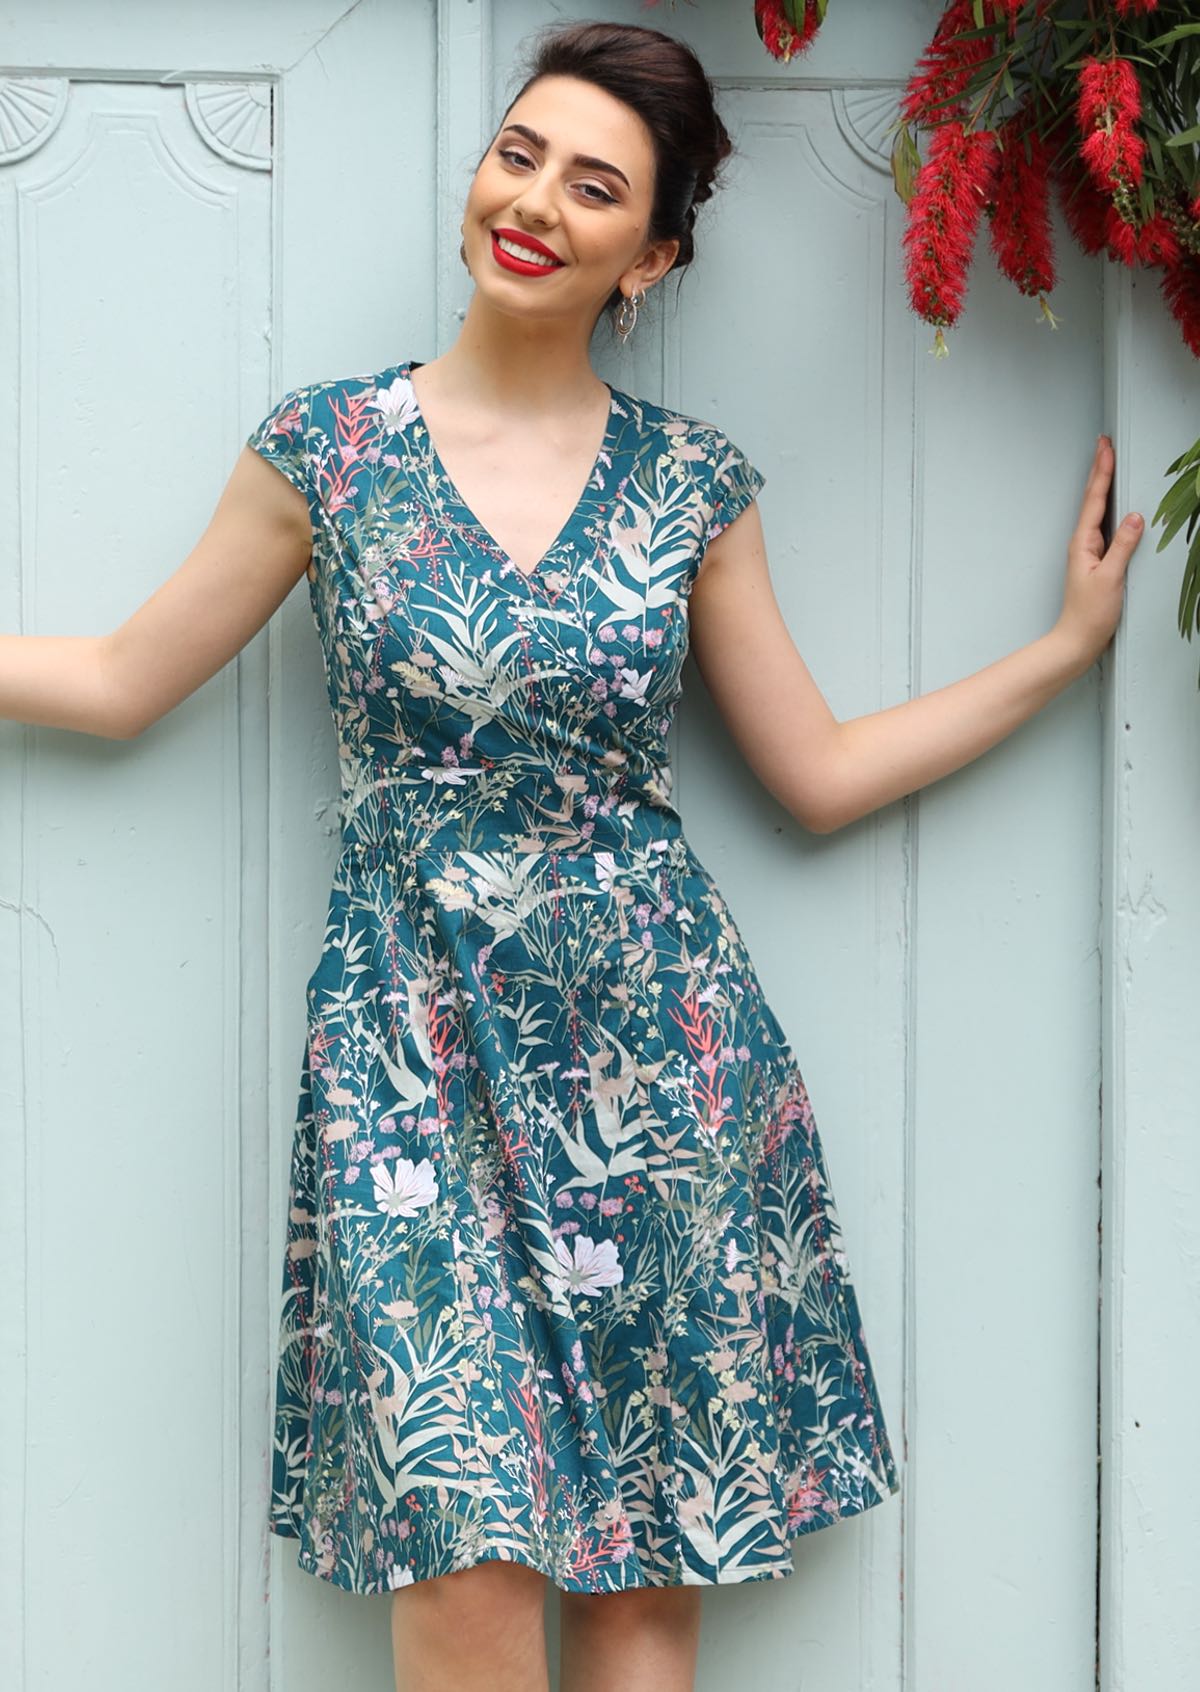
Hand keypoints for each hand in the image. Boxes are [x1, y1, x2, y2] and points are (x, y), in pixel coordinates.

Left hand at [1053, 434, 1142, 669]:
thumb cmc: (1090, 614)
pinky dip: (1108, 507)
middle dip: (1100, 469)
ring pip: (1098, 510)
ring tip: (1107, 462)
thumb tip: (1135, 517)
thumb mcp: (1111, 578)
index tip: (1106, 447)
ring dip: (1103, 485)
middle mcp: (1083, 543)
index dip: (1102, 472)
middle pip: (1094, 499)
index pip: (1095, 500)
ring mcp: (1089, 551)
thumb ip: (1123, 547)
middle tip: (1104, 443)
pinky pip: (1104, 525)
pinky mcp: (1096, 561)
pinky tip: (1114, 503)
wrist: (1077, 640)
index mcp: (1084, 543)